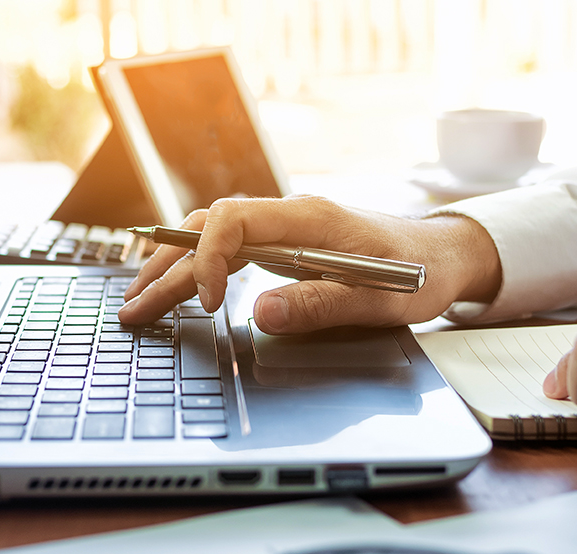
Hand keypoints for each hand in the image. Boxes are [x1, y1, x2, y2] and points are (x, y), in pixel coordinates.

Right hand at [118, 195, 500, 333]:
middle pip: (209, 231)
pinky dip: (199, 269)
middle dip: (167, 270)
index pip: (233, 220)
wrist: (442, 256)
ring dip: (174, 269)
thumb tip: (261, 313)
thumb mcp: (379, 297)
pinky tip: (180, 288)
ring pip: (212, 239)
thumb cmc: (418, 274)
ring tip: (141, 300)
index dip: (209, 259)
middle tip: (135, 310)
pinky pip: (230, 250)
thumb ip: (322, 303)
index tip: (210, 304)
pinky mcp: (287, 247)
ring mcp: (285, 231)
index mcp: (309, 219)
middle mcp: (290, 217)